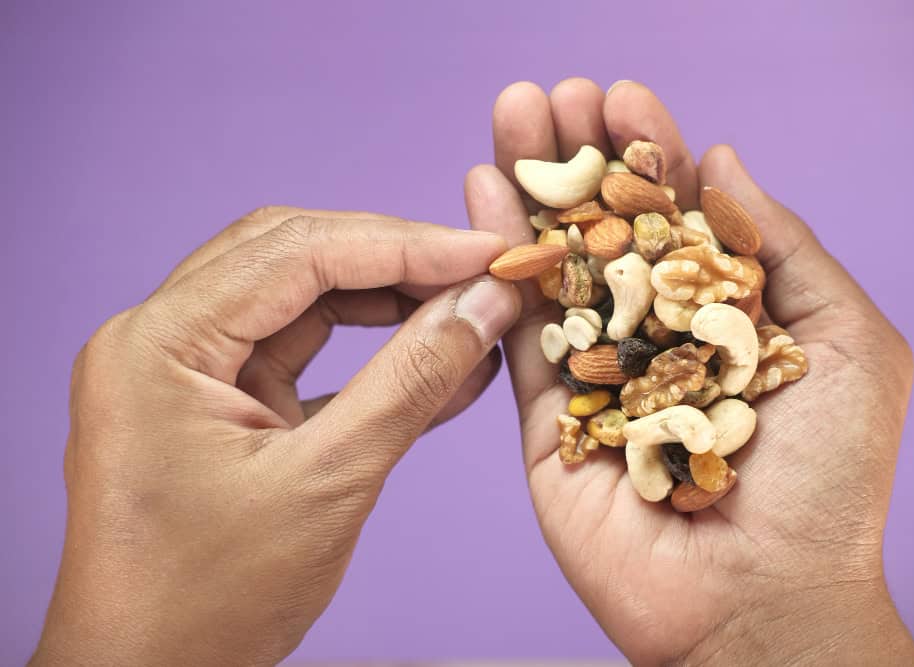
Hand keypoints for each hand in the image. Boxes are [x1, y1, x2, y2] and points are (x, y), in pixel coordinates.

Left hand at [31, 208, 519, 665]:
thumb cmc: (208, 599)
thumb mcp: (327, 482)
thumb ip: (411, 382)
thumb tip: (482, 308)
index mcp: (161, 344)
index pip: (296, 253)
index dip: (403, 244)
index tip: (484, 253)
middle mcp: (162, 340)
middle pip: (292, 259)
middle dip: (393, 260)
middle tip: (477, 273)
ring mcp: (187, 372)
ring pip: (300, 301)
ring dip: (386, 302)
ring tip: (466, 310)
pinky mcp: (217, 405)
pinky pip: (300, 355)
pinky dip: (367, 354)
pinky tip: (436, 357)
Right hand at [465, 79, 913, 664]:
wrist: (764, 602)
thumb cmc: (829, 481)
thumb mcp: (846, 343)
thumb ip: (783, 249)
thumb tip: (724, 162)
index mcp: (723, 314)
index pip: (675, 216)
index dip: (648, 154)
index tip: (623, 95)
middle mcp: (654, 335)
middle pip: (605, 230)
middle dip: (577, 158)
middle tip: (549, 95)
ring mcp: (596, 375)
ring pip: (553, 268)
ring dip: (529, 189)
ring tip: (509, 115)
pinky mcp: (547, 420)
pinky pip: (518, 333)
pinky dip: (497, 263)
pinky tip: (481, 195)